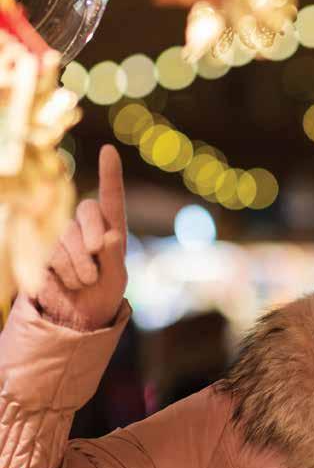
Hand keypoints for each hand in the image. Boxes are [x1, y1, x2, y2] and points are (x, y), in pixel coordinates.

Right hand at [36, 145, 127, 331]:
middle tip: (97, 261)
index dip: (110, 174)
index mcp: (110, 229)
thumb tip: (110, 235)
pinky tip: (68, 283)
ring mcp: (61, 236)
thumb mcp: (117, 280)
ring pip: (67, 236)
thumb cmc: (103, 295)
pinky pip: (50, 253)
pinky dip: (63, 272)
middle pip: (86, 211)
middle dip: (93, 236)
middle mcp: (85, 227)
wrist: (76, 317)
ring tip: (85, 281)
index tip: (109, 150)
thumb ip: (115, 257)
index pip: (111, 198)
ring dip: (79, 264)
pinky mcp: (41, 250)